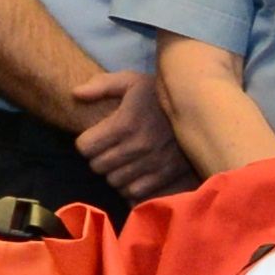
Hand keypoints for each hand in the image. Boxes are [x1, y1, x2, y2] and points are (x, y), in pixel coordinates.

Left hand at [69, 67, 190, 200]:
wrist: (199, 108)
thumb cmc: (157, 95)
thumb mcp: (131, 81)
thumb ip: (101, 85)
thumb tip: (75, 94)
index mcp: (125, 123)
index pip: (85, 147)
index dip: (87, 142)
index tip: (96, 136)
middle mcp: (138, 146)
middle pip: (98, 166)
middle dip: (99, 157)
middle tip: (109, 148)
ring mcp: (152, 164)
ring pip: (113, 181)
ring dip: (114, 172)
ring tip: (123, 159)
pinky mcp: (164, 176)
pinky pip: (133, 192)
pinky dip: (130, 185)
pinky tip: (135, 171)